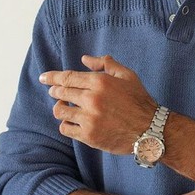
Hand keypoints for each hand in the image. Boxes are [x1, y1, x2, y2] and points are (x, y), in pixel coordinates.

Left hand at [39, 55, 156, 152]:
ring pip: (60, 111)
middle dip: (55, 91)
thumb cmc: (139, 101)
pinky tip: (72, 121)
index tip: (44, 77)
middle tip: (54, 92)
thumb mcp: (127, 76)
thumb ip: (105, 64)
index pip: (68, 77)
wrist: (150, 130)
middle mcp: (92, 99)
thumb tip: (84, 59)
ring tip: (64, 107)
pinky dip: (66, 124)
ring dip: (60, 108)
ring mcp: (89, 118)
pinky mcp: (89, 136)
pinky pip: (66, 128)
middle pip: (61, 92)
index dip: (53, 77)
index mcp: (100, 82)